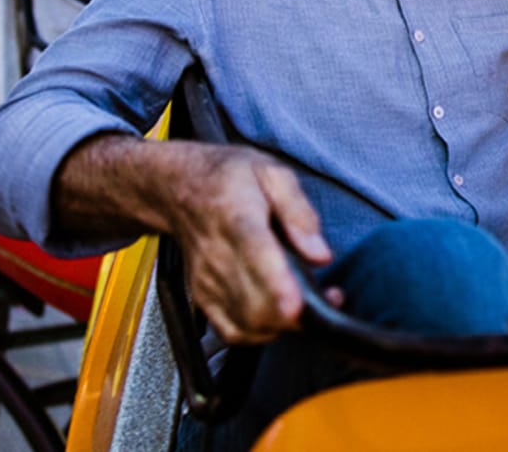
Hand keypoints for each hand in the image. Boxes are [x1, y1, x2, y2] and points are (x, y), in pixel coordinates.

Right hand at [160, 144, 333, 343]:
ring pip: (246, 324)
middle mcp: (217, 256)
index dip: (277, 286)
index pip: (256, 257)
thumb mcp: (273, 173)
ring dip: (283, 325)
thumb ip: (299, 212)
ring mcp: (208, 281)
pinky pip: (233, 332)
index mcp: (237, 217)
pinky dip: (261, 334)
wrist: (180, 188)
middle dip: (295, 313)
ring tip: (309, 303)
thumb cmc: (229, 178)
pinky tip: (280, 316)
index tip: (297, 306)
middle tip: (326, 297)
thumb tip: (320, 254)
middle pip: (254, 303)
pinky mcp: (203, 298)